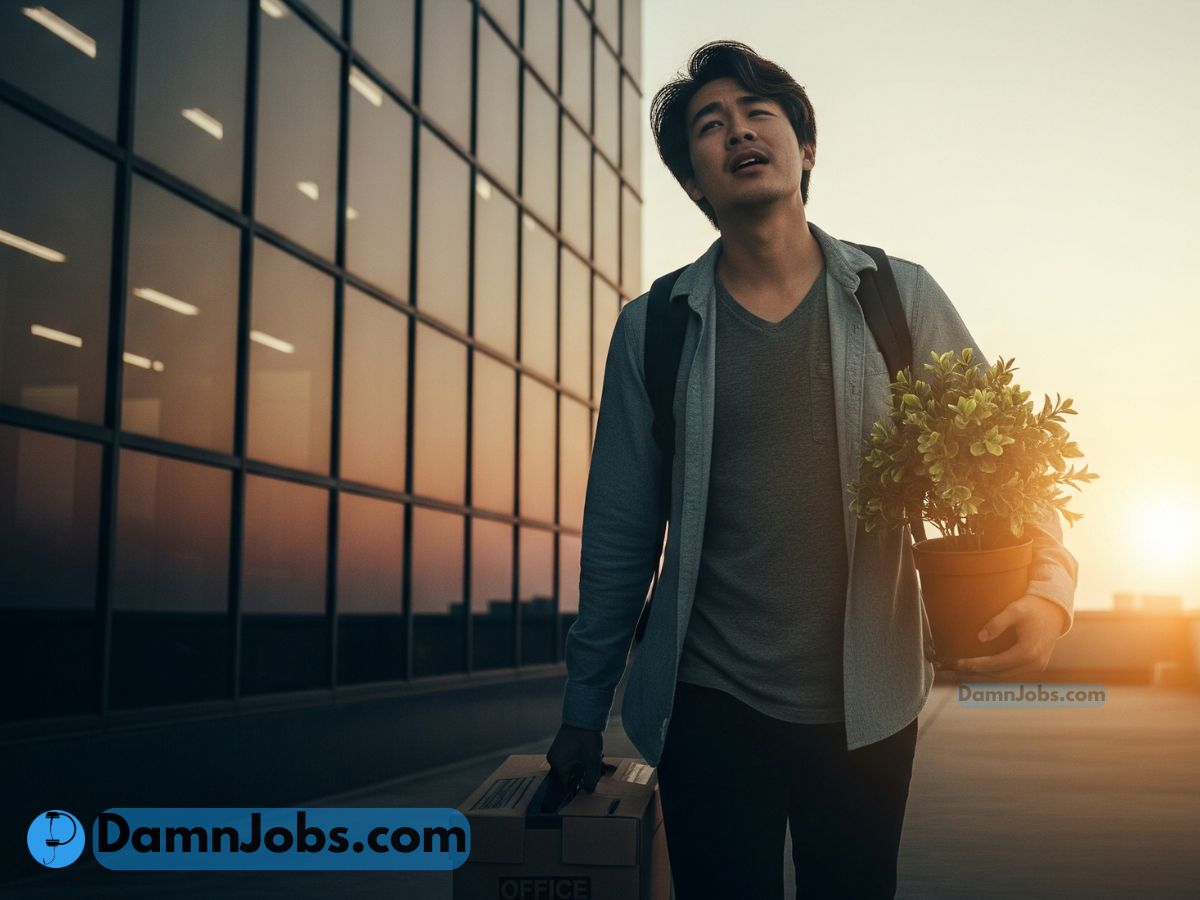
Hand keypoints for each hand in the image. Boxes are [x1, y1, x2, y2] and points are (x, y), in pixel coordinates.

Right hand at [546, 723, 604, 792]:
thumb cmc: (586, 738)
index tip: (588, 788)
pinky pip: (572, 758)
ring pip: (573, 766)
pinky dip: (583, 759)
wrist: (584, 714)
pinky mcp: (563, 745)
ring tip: (599, 763)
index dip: (578, 788)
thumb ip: (591, 779)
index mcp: (557, 764)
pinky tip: (595, 756)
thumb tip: (589, 791)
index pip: (565, 784)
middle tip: (598, 773)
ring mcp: (558, 751)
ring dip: (585, 767)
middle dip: (584, 775)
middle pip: (570, 775)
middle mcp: (554, 759)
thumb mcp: (592, 761)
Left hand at [943, 594, 1067, 679]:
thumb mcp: (1015, 609)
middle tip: (955, 666)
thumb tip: (980, 638)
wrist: (1055, 610)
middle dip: (976, 671)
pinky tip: (981, 666)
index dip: (974, 665)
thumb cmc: (1033, 608)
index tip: (957, 663)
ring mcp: (1037, 666)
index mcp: (1028, 652)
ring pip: (1005, 676)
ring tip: (964, 668)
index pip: (995, 664)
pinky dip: (996, 670)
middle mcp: (1034, 664)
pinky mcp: (1037, 665)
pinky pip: (1012, 672)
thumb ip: (997, 623)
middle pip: (999, 674)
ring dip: (985, 673)